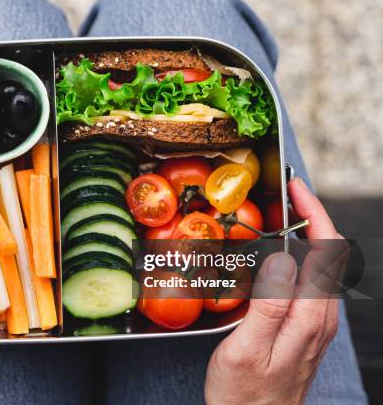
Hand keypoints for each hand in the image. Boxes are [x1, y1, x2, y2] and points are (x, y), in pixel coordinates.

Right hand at [204, 178, 342, 403]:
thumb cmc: (246, 396)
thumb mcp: (247, 350)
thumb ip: (268, 305)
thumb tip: (282, 259)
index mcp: (309, 317)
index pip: (325, 252)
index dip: (314, 214)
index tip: (296, 189)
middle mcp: (319, 317)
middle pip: (328, 254)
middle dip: (312, 217)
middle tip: (285, 195)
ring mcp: (314, 323)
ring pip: (320, 267)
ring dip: (306, 235)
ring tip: (279, 217)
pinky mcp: (303, 328)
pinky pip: (308, 282)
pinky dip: (297, 257)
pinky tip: (275, 256)